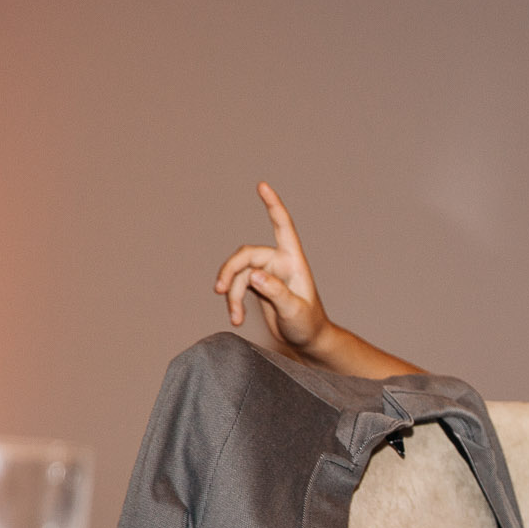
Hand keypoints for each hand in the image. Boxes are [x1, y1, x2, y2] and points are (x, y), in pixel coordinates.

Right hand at [215, 183, 334, 361]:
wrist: (307, 341)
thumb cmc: (308, 325)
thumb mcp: (295, 311)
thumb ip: (276, 293)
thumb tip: (255, 276)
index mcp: (294, 262)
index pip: (283, 227)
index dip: (273, 205)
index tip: (262, 186)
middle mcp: (279, 263)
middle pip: (246, 255)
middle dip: (230, 272)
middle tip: (220, 291)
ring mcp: (267, 273)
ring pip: (238, 273)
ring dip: (231, 293)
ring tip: (234, 316)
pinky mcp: (258, 286)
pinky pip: (236, 285)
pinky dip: (233, 301)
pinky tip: (236, 318)